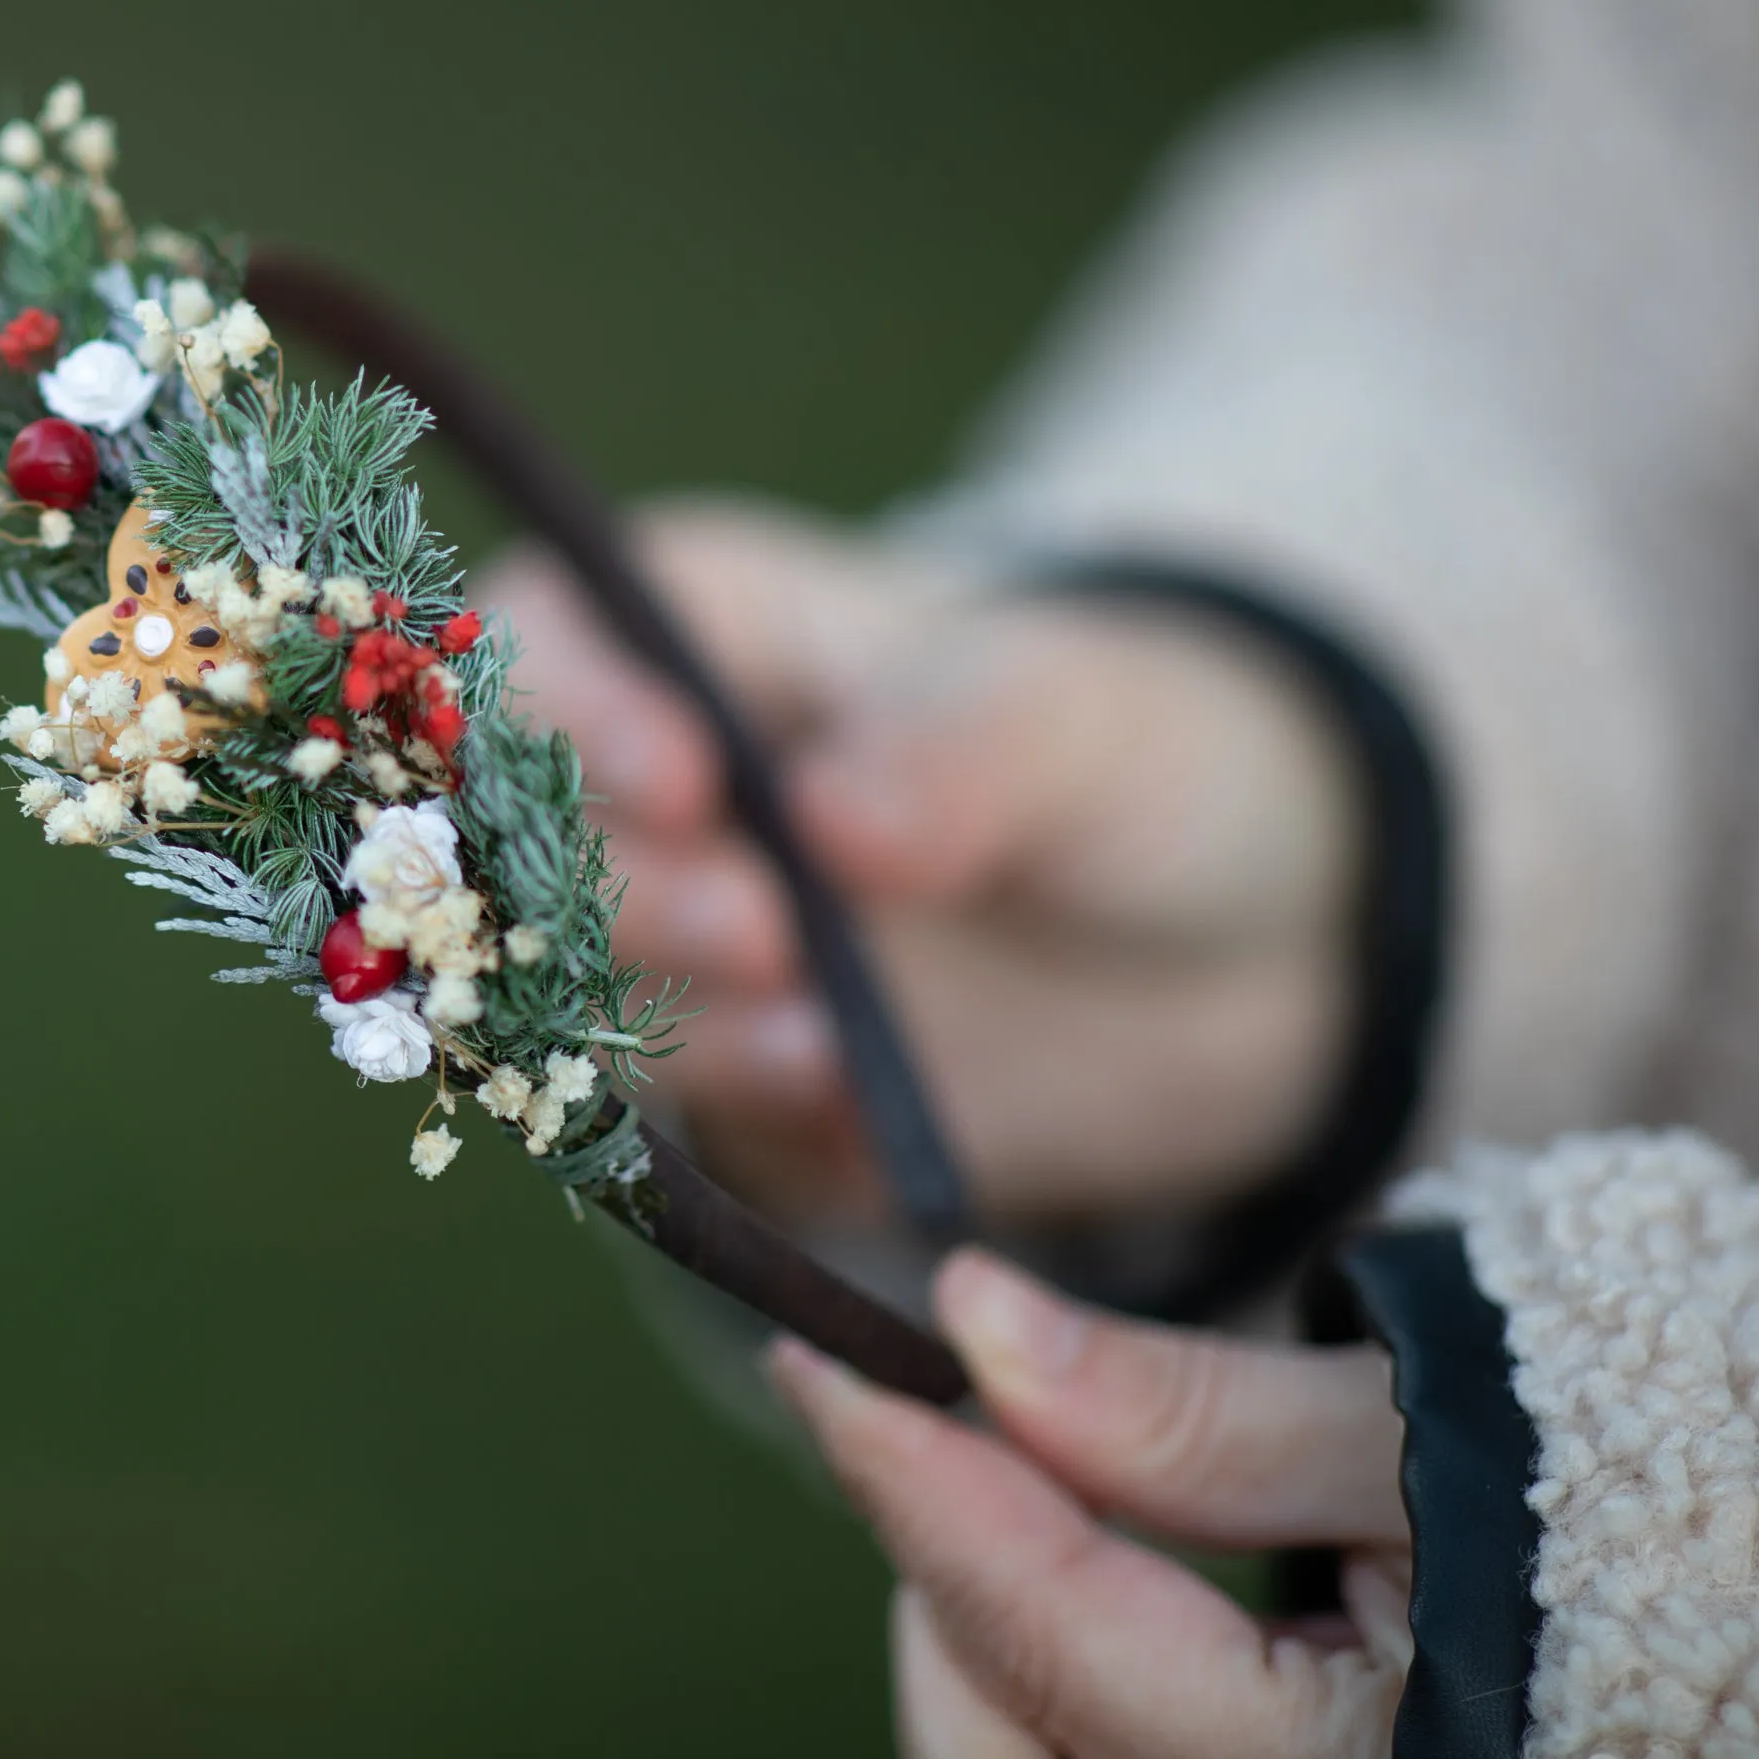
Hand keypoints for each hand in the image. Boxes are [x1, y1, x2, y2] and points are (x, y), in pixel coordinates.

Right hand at [487, 495, 1356, 1225]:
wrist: (1245, 957)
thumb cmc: (1136, 763)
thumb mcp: (1079, 723)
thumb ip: (961, 753)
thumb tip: (831, 821)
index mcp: (698, 639)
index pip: (535, 644)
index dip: (568, 710)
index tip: (690, 780)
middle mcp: (649, 793)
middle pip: (512, 834)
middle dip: (616, 891)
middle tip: (764, 932)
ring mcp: (675, 947)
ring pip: (558, 987)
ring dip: (665, 1016)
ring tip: (822, 1034)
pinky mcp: (718, 1086)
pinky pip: (648, 1120)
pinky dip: (717, 1115)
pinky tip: (832, 1096)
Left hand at [770, 1250, 1408, 1758]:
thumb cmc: (1604, 1475)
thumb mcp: (1426, 1418)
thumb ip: (1199, 1409)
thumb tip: (972, 1319)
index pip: (1049, 1642)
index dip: (919, 1493)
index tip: (820, 1368)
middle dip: (939, 1610)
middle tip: (941, 1448)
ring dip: (986, 1661)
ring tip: (1025, 1512)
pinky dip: (1046, 1708)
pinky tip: (1076, 1595)